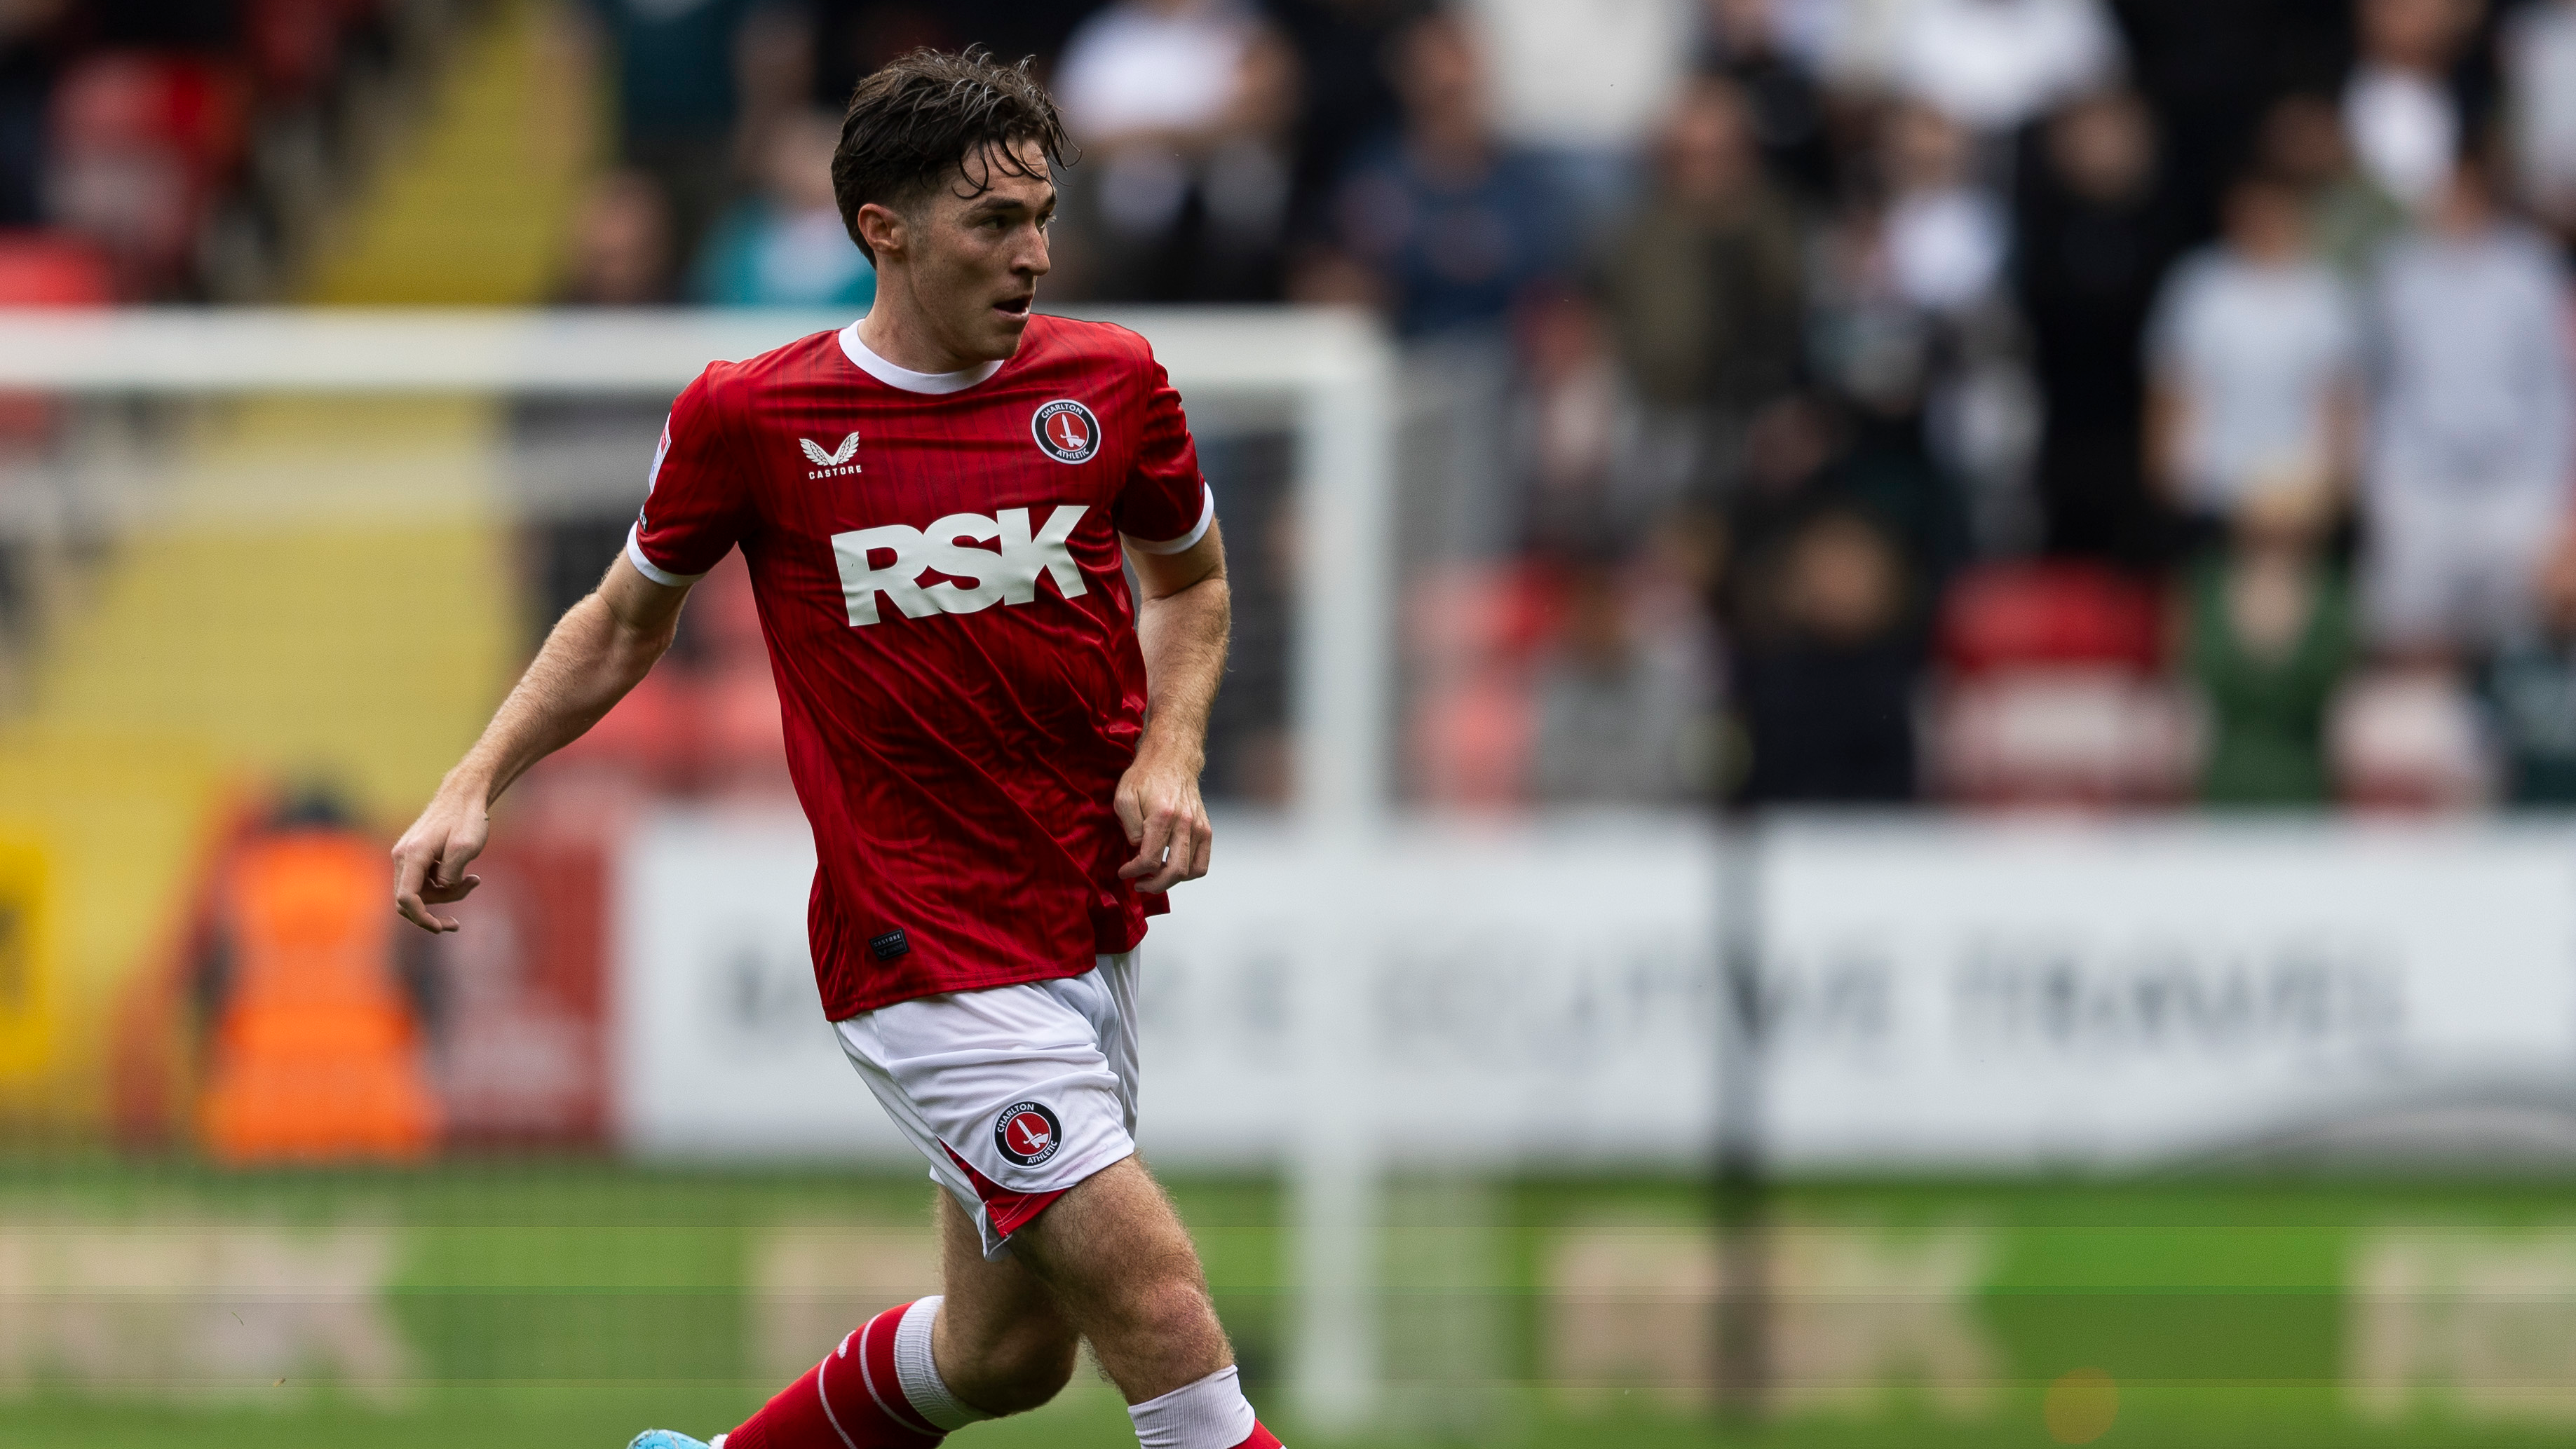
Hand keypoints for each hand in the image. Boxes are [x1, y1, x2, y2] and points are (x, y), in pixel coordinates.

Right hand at [391, 778, 490, 931]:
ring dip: (445, 895)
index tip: (440, 928)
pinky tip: (468, 877)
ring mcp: (406, 856)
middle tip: (458, 917)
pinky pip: (424, 883)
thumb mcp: (466, 848)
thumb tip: (441, 889)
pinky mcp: (415, 857)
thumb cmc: (467, 819)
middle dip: (434, 911)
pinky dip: (444, 886)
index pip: (406, 898)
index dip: (421, 918)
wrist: (464, 796)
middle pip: (409, 900)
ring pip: (419, 893)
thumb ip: (451, 875)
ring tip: (474, 881)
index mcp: (413, 855)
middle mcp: (403, 856)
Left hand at [1114, 739, 1211, 893]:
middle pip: (1175, 871)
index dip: (1133, 871)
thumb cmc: (1145, 777)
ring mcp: (1199, 828)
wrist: (1172, 759)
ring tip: (1155, 878)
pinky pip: (1202, 863)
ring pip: (1191, 871)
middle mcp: (1185, 824)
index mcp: (1163, 816)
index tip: (1123, 872)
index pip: (1150, 859)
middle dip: (1154, 885)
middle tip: (1139, 884)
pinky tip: (1172, 869)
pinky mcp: (1206, 829)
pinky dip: (1188, 873)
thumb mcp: (1124, 797)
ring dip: (1171, 881)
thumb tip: (1138, 849)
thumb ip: (1129, 827)